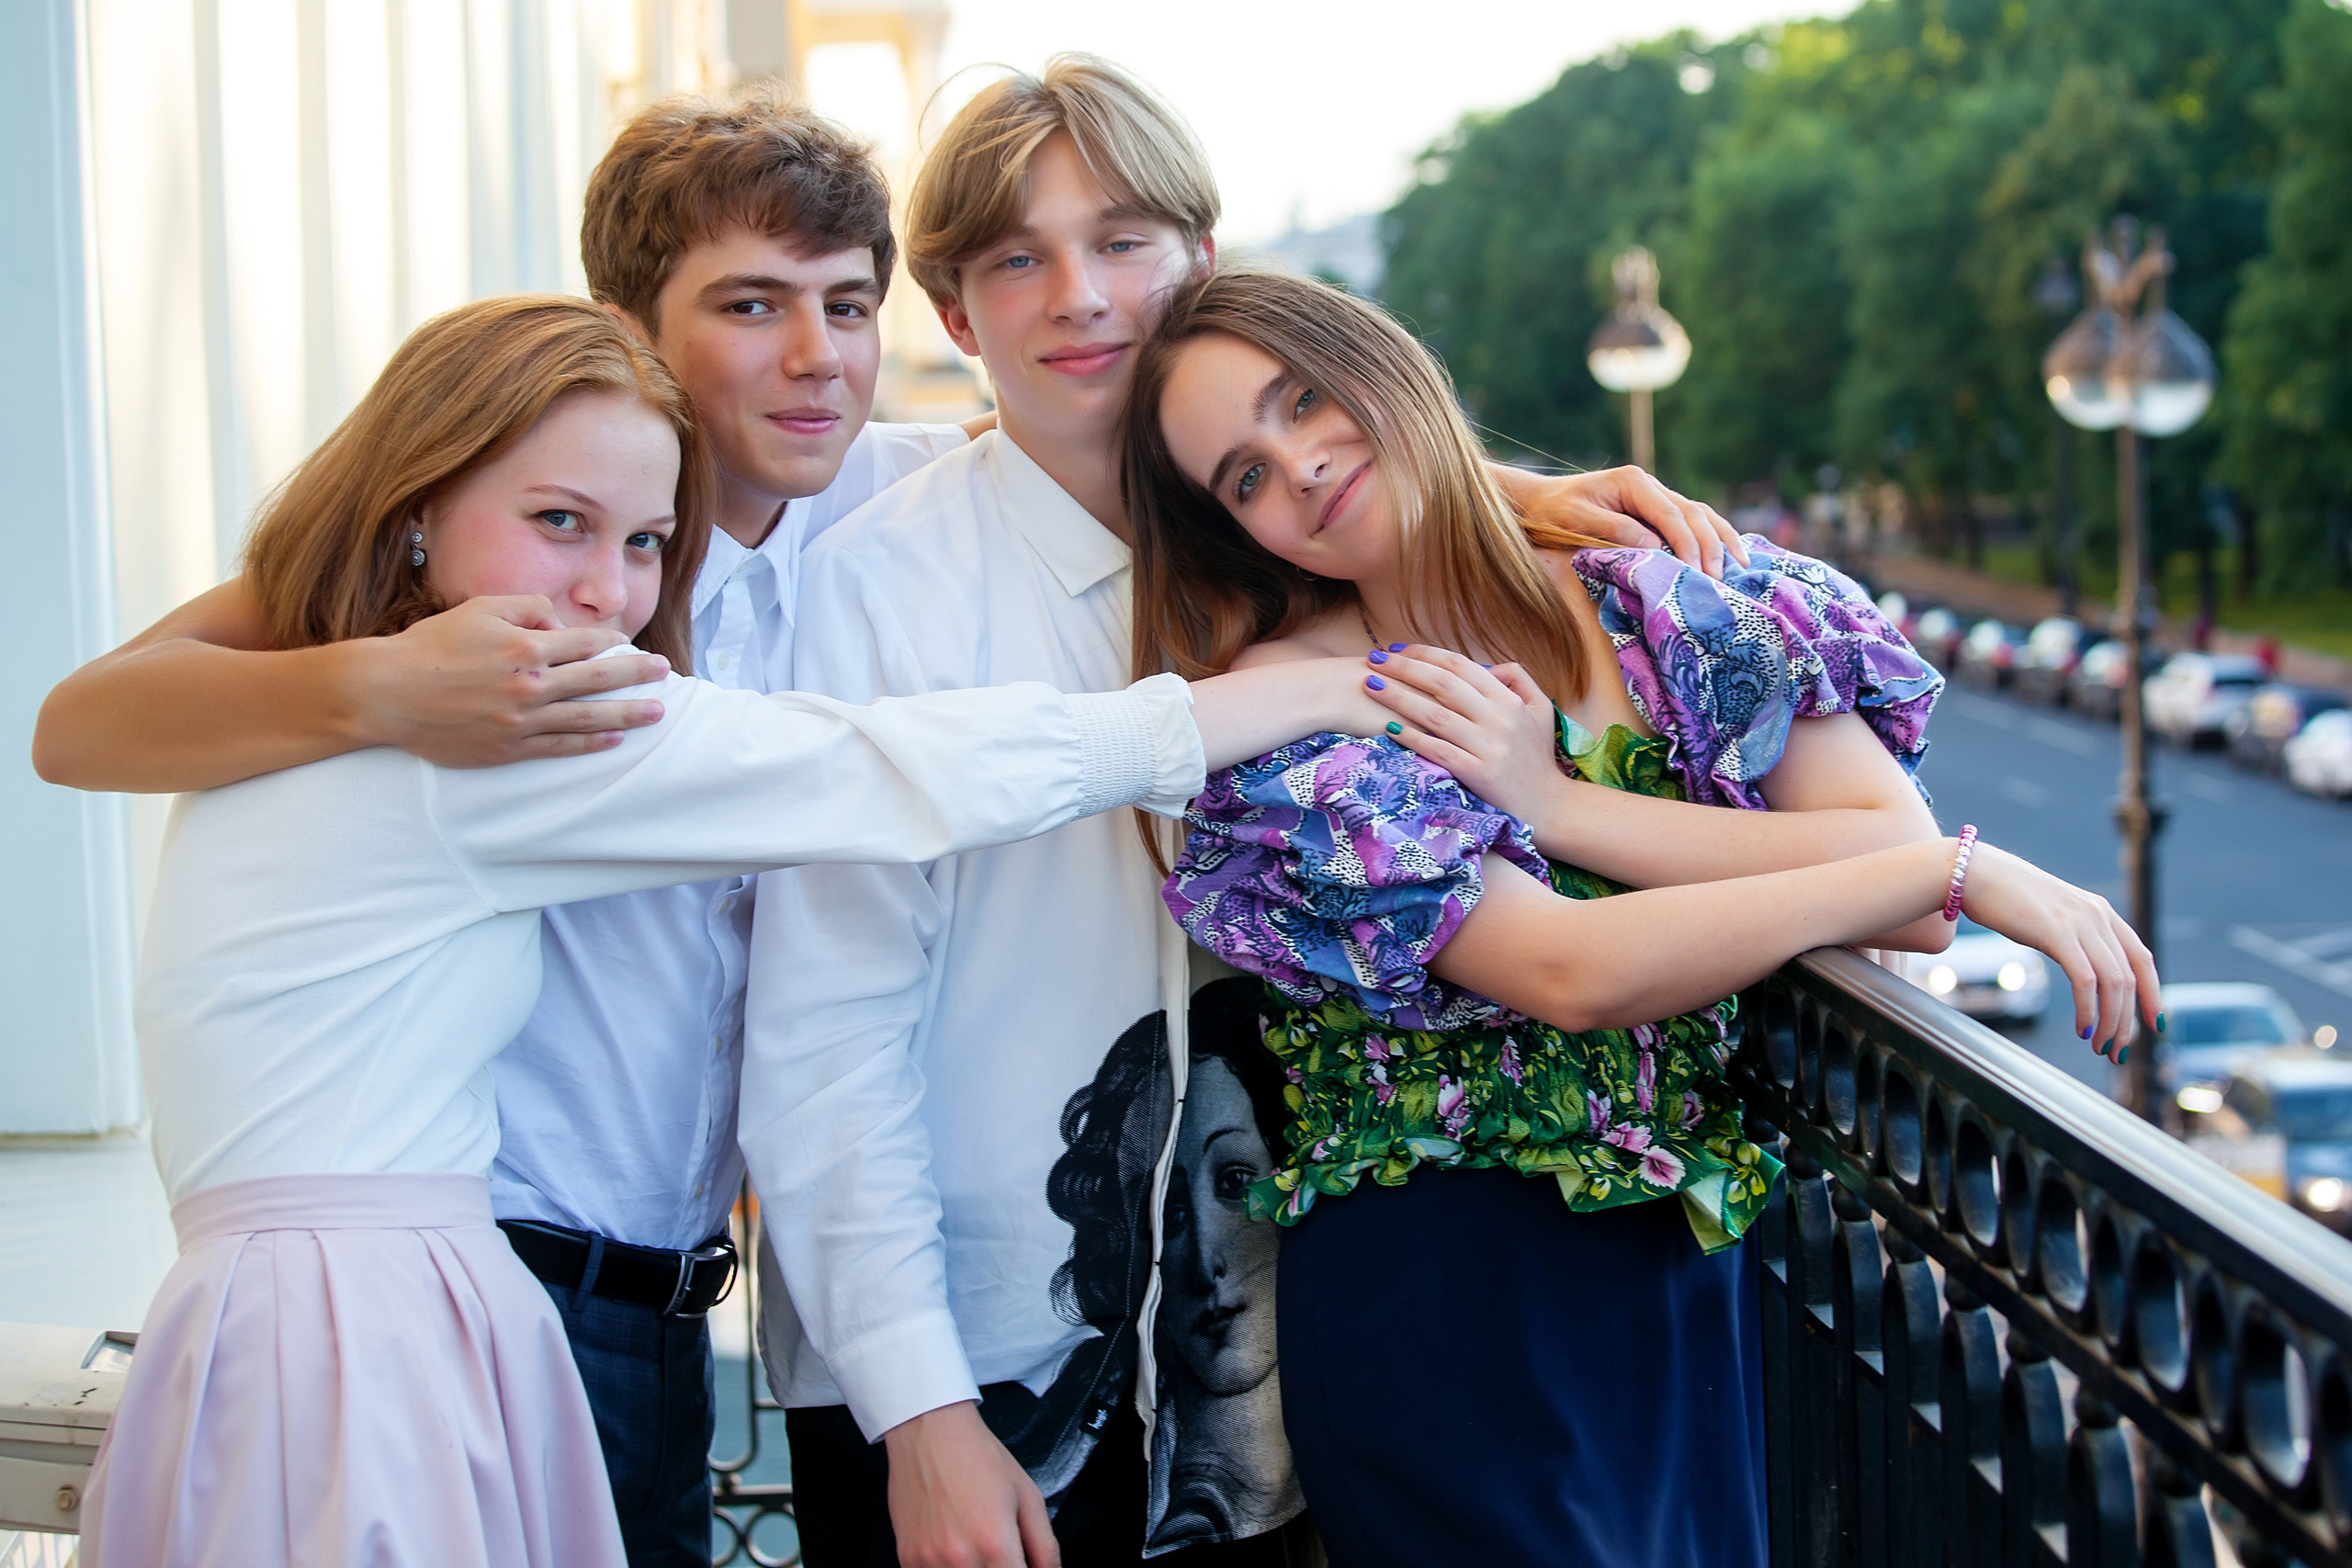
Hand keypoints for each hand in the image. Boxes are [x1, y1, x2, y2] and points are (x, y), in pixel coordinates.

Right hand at [344, 596, 669, 766]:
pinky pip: (560, 746)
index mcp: (525, 646)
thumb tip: (559, 622)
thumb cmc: (431, 646)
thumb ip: (526, 607)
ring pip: (588, 717)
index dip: (611, 643)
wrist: (387, 693)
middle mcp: (529, 684)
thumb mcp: (479, 609)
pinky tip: (614, 738)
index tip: (629, 645)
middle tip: (664, 672)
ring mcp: (521, 720)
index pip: (584, 644)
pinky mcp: (508, 748)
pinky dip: (590, 742)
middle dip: (636, 674)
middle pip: (598, 679)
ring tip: (657, 711)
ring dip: (627, 713)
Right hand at [883, 1402, 1058, 1567]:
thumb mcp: (1027, 1496)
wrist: (929, 1431)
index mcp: (995, 1542)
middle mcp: (960, 1557)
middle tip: (1001, 1554)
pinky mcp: (908, 1558)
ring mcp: (929, 1561)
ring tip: (975, 1545)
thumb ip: (1044, 1546)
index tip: (1021, 1564)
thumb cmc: (977, 1457)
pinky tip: (953, 1548)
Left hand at [1360, 646, 1567, 826]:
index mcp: (1509, 700)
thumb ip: (1519, 679)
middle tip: (1374, 659)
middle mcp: (1498, 719)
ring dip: (1398, 698)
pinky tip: (1387, 728)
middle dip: (1404, 668)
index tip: (1399, 649)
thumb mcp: (1540, 710)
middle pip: (1442, 685)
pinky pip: (1438, 751)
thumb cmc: (1537, 757)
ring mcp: (1488, 747)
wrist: (1549, 805)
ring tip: (1371, 686)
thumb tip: (1489, 665)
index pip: (1460, 667)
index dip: (1426, 654)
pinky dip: (1411, 738)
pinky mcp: (1477, 774)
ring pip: (1435, 715)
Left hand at [1520, 467, 1748, 578]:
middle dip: (1711, 546)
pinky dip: (1712, 538)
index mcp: (1633, 483)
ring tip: (1741, 566)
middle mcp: (1651, 486)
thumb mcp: (1576, 520)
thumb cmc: (1553, 512)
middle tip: (1720, 579)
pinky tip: (1730, 555)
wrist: (1541, 501)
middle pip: (1694, 514)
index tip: (1697, 571)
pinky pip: (1692, 522)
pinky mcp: (1656, 512)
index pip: (1671, 514)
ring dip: (1721, 540)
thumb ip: (1614, 530)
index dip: (1688, 544)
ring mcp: (1656, 497)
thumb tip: (1655, 545)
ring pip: (1700, 515)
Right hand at [1958, 842, 2160, 1057]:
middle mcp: (2098, 916)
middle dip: (2127, 1021)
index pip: (2142, 959)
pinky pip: (2085, 980)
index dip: (2152, 994)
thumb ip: (2072, 935)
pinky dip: (2088, 1010)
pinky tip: (2082, 1028)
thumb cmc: (2005, 897)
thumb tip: (2080, 967)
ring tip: (2100, 1047)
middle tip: (2117, 1051)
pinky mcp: (2057, 933)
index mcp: (2101, 912)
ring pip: (2113, 983)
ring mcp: (2079, 923)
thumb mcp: (2051, 915)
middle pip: (2129, 978)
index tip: (2153, 1024)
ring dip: (2111, 1022)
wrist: (1973, 873)